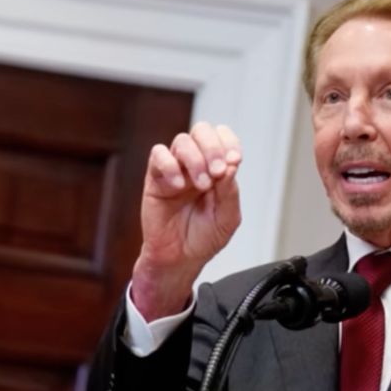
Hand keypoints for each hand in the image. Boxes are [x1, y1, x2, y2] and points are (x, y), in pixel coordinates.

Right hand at [130, 122, 243, 318]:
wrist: (179, 259)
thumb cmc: (203, 238)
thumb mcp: (227, 217)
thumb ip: (230, 191)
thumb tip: (230, 165)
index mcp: (216, 169)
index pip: (222, 137)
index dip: (229, 142)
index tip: (234, 160)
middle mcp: (195, 164)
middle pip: (202, 131)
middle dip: (213, 147)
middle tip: (218, 172)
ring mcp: (174, 169)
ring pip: (182, 141)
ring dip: (195, 159)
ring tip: (201, 185)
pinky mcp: (155, 179)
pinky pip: (158, 155)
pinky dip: (170, 165)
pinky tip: (178, 185)